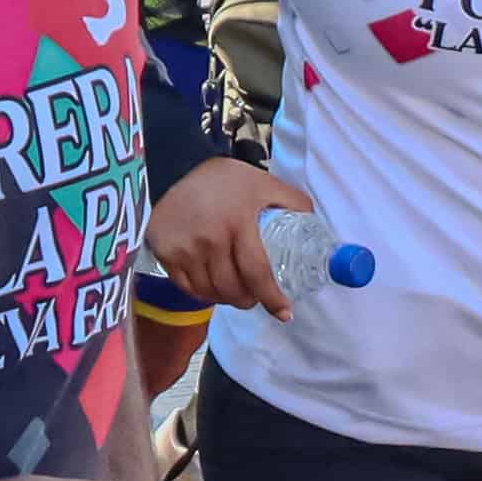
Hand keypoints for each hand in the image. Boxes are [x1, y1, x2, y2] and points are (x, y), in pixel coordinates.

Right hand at [140, 156, 296, 317]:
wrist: (177, 166)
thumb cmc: (225, 179)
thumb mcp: (264, 183)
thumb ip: (292, 202)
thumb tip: (315, 223)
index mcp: (238, 223)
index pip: (257, 273)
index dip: (272, 298)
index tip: (284, 313)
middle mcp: (210, 239)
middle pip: (232, 289)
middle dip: (249, 300)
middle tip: (255, 297)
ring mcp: (185, 249)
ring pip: (210, 292)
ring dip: (226, 299)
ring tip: (235, 292)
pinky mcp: (165, 253)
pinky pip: (187, 288)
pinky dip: (203, 293)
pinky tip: (212, 287)